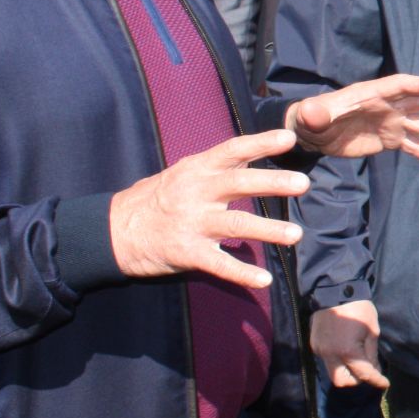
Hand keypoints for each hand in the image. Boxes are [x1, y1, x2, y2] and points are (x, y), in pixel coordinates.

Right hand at [108, 130, 307, 289]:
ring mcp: (192, 223)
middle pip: (239, 183)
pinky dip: (242, 273)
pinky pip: (218, 264)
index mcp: (197, 169)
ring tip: (296, 235)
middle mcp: (196, 192)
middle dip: (272, 183)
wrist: (115, 230)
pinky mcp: (186, 252)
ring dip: (268, 230)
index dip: (261, 142)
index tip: (290, 137)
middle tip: (303, 184)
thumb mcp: (185, 173)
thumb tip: (258, 150)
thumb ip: (220, 165)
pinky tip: (264, 280)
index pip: (233, 150)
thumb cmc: (158, 197)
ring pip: (235, 224)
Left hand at [287, 74, 418, 166]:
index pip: (402, 86)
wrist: (313, 133)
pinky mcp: (389, 140)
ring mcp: (391, 123)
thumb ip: (315, 113)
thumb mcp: (312, 114)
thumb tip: (311, 112)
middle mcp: (387, 105)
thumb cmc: (312, 117)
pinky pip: (412, 146)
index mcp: (372, 93)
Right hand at [311, 300, 386, 389]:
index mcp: (348, 351)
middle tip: (366, 371)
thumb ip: (372, 354)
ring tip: (356, 360)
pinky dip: (337, 360)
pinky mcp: (315, 344)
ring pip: (332, 372)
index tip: (384, 383)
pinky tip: (345, 349)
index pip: (364, 374)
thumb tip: (374, 370)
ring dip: (346, 371)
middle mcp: (331, 354)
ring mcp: (320, 350)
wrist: (336, 290)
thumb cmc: (359, 308)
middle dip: (355, 380)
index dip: (376, 381)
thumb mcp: (372, 330)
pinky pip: (326, 360)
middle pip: (342, 382)